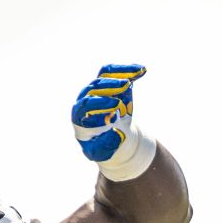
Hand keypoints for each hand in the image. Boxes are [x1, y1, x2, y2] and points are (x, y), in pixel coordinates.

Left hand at [71, 65, 157, 180]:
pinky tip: (142, 70)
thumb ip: (107, 145)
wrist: (111, 136)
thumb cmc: (101, 146)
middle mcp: (86, 98)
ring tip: (137, 72)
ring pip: (105, 75)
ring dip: (121, 73)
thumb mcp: (101, 152)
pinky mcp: (111, 84)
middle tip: (126, 85)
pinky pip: (117, 72)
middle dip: (111, 85)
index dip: (100, 103)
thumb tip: (116, 131)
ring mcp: (98, 89)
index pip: (85, 105)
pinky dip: (129, 70)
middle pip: (95, 86)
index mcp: (79, 115)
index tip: (116, 105)